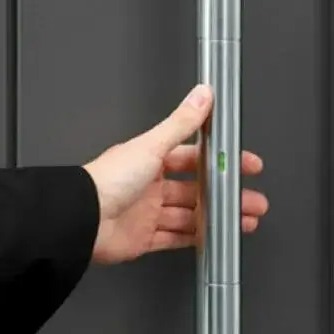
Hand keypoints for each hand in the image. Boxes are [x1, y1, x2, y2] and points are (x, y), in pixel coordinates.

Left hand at [82, 84, 268, 264]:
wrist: (82, 220)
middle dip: (225, 196)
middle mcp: (150, 186)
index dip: (221, 161)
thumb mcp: (151, 146)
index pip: (195, 158)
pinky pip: (175, 238)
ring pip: (191, 215)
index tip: (245, 165)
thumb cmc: (108, 180)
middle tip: (251, 200)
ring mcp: (147, 213)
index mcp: (151, 160)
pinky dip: (196, 238)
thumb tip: (202, 95)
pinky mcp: (143, 238)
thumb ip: (181, 123)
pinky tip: (214, 237)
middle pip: (197, 190)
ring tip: (244, 221)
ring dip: (217, 218)